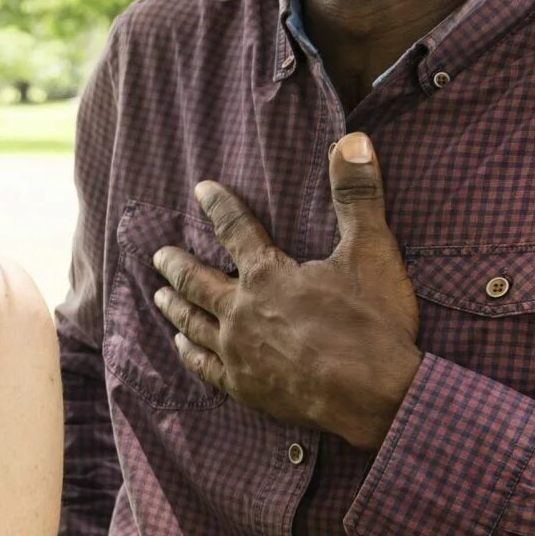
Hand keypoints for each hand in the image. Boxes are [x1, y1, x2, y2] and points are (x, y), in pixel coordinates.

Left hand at [150, 133, 420, 450]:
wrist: (376, 396)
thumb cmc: (374, 323)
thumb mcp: (373, 251)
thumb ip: (358, 194)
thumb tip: (353, 139)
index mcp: (268, 274)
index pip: (235, 229)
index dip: (217, 206)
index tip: (200, 191)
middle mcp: (241, 310)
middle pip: (196, 281)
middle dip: (176, 264)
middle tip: (158, 254)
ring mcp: (237, 351)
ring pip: (192, 322)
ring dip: (174, 306)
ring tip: (158, 296)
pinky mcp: (243, 387)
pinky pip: (203, 367)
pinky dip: (188, 353)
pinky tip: (180, 346)